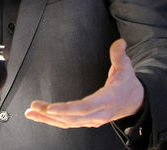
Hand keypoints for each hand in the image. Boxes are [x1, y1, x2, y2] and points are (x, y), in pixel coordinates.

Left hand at [24, 39, 143, 127]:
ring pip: (68, 123)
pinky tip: (41, 116)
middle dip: (51, 113)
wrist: (134, 102)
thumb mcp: (126, 67)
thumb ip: (119, 54)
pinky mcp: (87, 121)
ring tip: (31, 113)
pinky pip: (68, 123)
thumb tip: (120, 42)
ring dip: (48, 119)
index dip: (68, 109)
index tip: (51, 108)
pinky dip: (53, 121)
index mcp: (108, 99)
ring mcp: (93, 119)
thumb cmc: (127, 84)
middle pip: (73, 117)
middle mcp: (100, 113)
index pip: (87, 107)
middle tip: (34, 107)